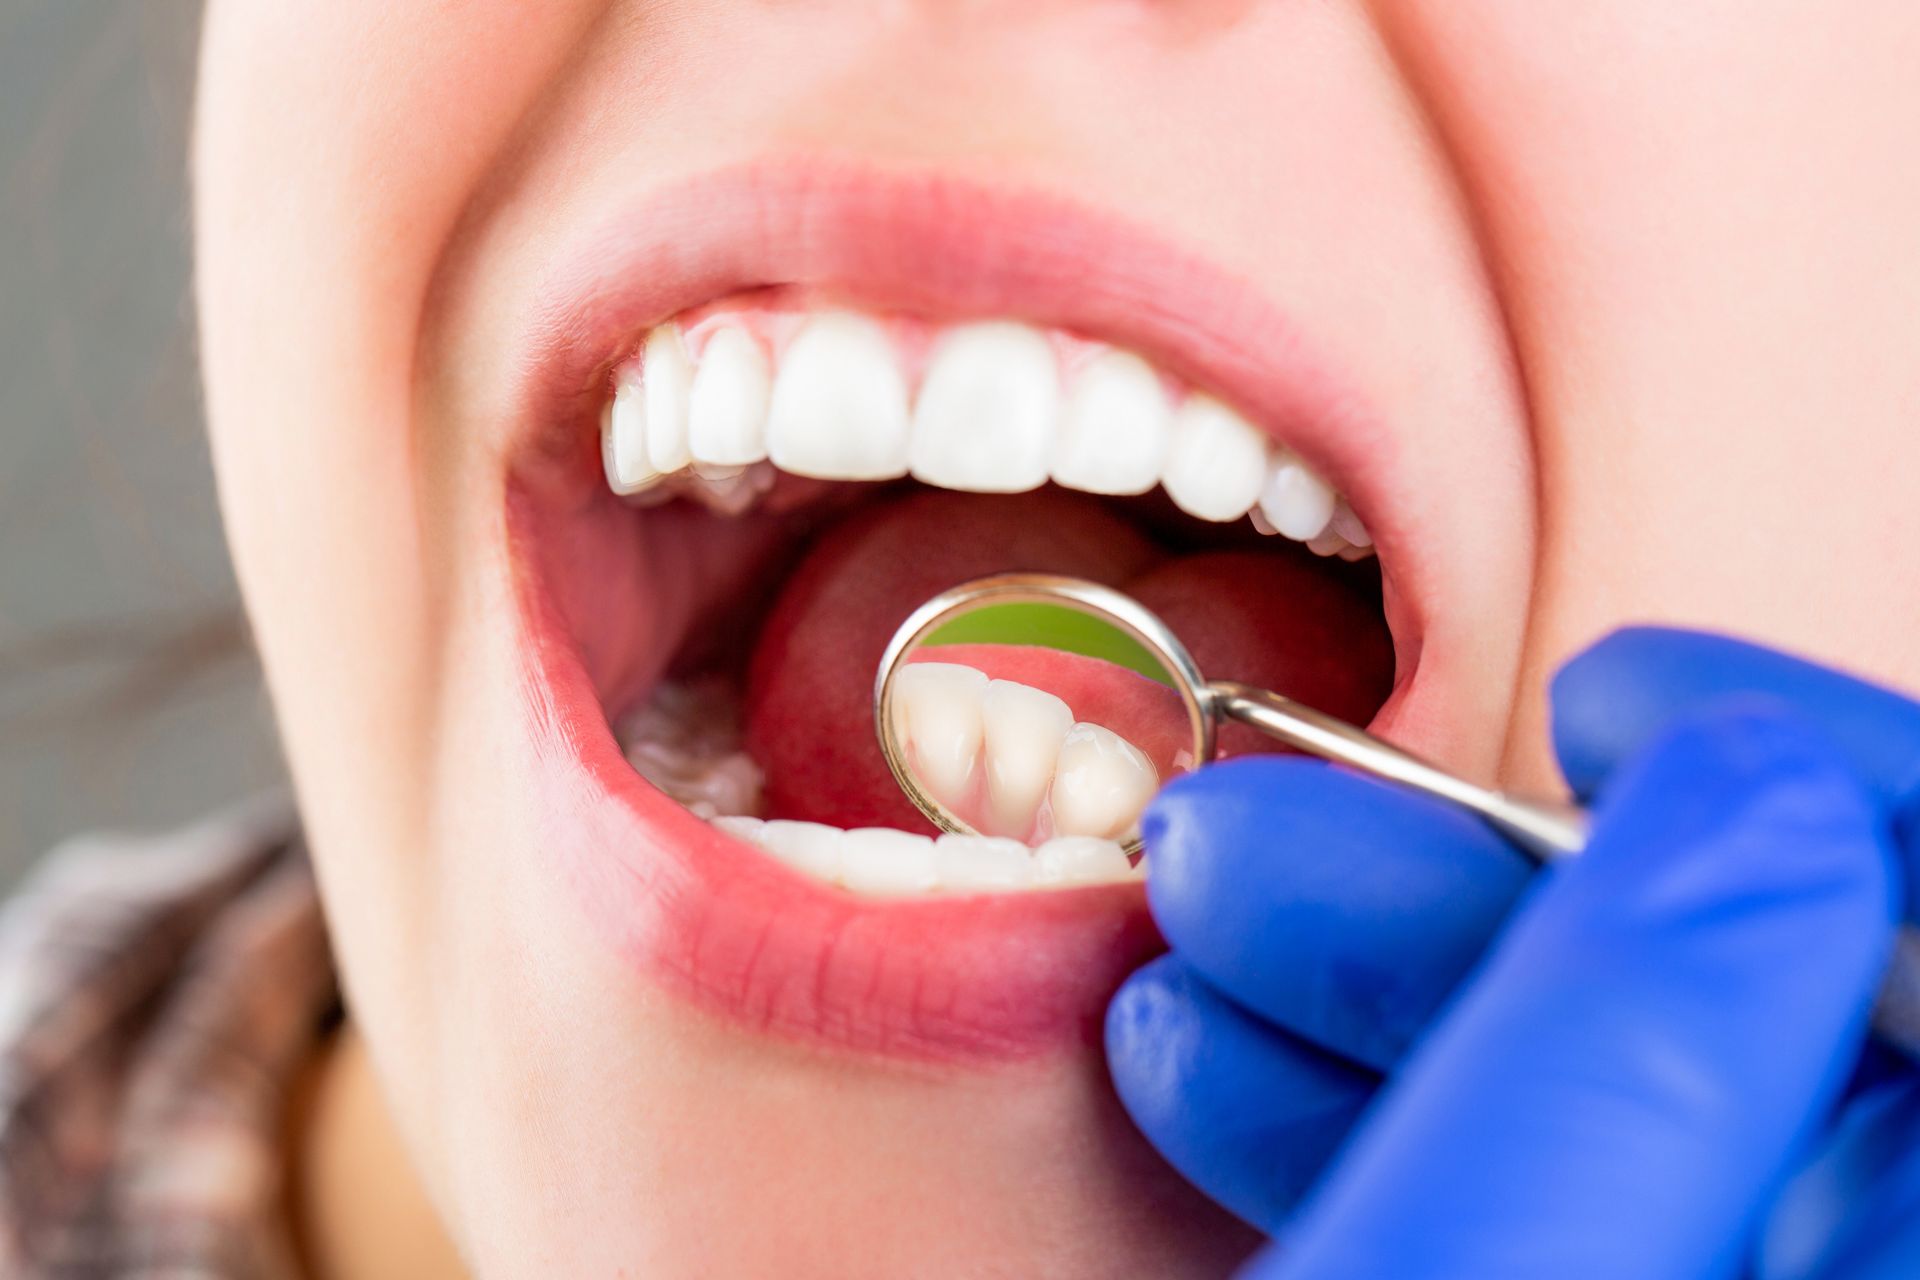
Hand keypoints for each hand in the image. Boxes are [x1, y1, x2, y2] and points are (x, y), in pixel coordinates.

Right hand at [1106, 629, 1919, 1274]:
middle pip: (1765, 997)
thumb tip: (1752, 794)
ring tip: (1188, 932)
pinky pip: (1532, 1176)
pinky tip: (1199, 1052)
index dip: (1824, 775)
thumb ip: (1629, 1065)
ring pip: (1622, 1081)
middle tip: (1265, 832)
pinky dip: (1365, 1101)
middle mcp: (1810, 1277)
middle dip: (1481, 879)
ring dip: (1380, 972)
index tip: (1609, 704)